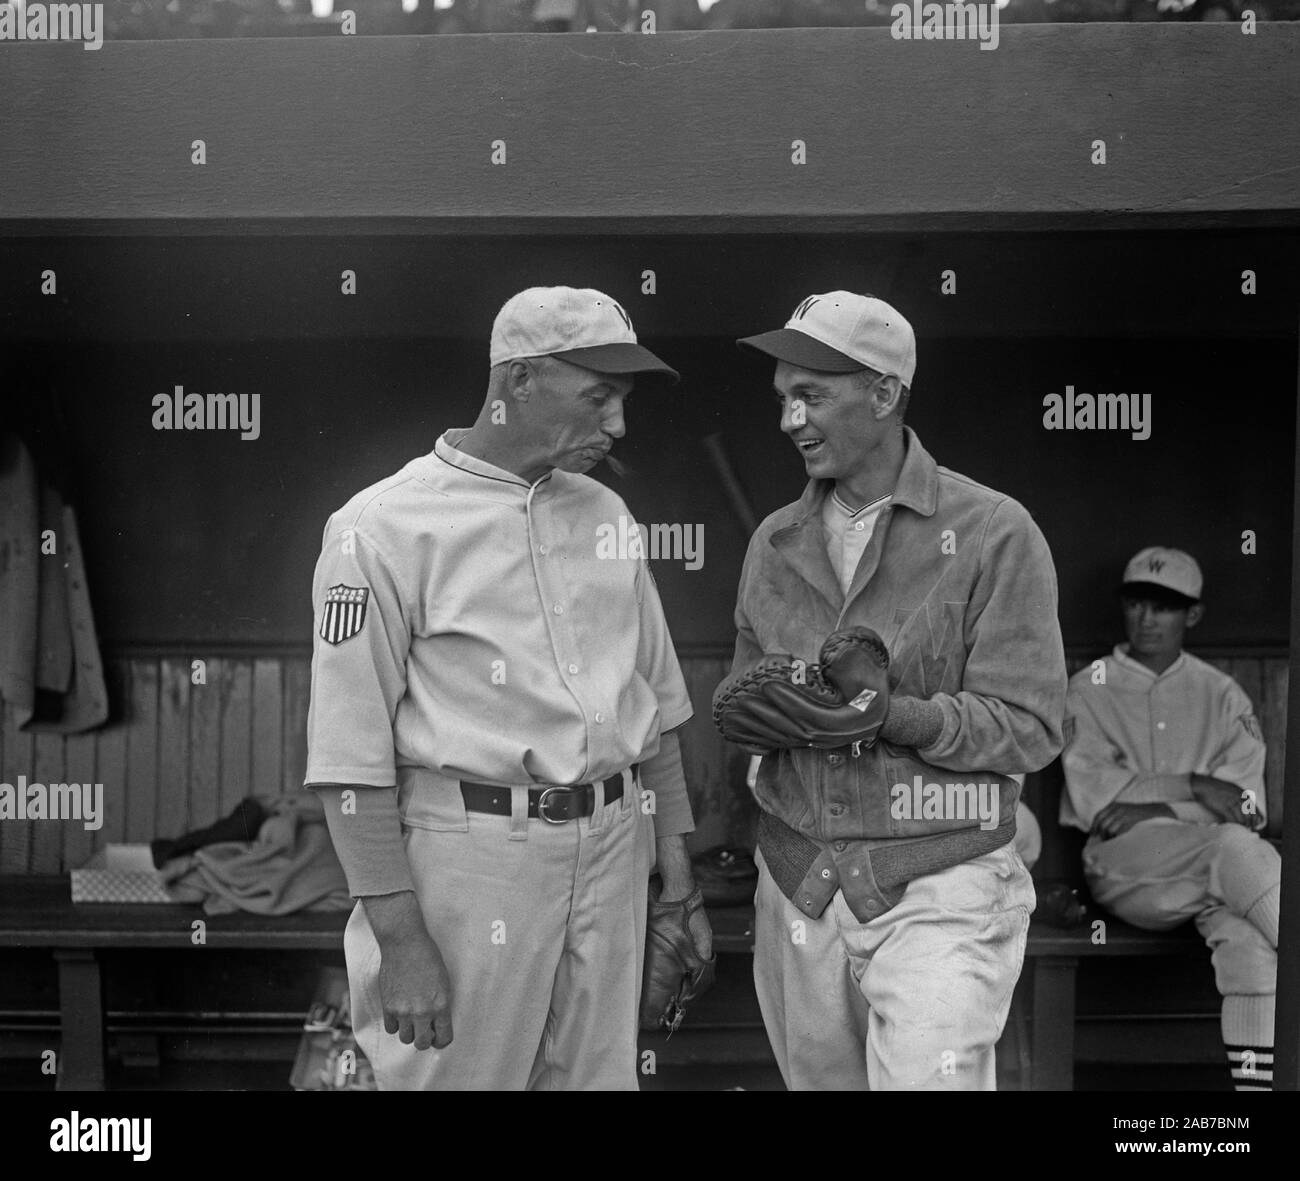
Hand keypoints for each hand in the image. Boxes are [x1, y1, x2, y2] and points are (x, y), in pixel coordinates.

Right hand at [377, 928, 453, 1049]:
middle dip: (425, 1039)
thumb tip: (437, 1023)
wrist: (404, 943)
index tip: (438, 1037)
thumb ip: (440, 1005)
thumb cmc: (428, 958)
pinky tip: (399, 1012)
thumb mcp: (443, 982)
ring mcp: (403, 1011)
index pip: (443, 1038)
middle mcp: (422, 1012)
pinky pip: (391, 1029)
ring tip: (411, 1019)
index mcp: (441, 1005)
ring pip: (406, 1038)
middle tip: (424, 1031)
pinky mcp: (388, 1007)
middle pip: (422, 1044)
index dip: (441, 1040)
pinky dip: (395, 1024)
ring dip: (409, 1031)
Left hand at [1092, 801, 1173, 839]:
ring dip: (1109, 838)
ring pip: (1109, 830)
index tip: (1093, 835)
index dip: (1094, 827)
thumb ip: (1114, 818)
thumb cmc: (1140, 816)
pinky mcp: (1130, 822)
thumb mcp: (1125, 812)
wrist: (1158, 813)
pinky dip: (1116, 838)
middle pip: (1102, 824)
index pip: (1098, 816)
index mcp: (1114, 806)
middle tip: (1103, 843)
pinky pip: (1118, 833)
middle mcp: (1117, 809)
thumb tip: (1100, 831)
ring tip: (1113, 844)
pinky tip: (1120, 842)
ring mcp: (1124, 815)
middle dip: (1101, 835)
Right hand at [1190, 774, 1258, 827]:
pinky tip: (1231, 828)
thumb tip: (1247, 808)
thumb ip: (1240, 796)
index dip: (1256, 819)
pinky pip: (1232, 820)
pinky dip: (1232, 825)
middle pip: (1249, 816)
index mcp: (1243, 793)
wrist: (1202, 785)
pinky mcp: (1224, 808)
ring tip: (1240, 831)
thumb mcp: (1231, 788)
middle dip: (1250, 825)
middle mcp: (1240, 798)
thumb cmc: (1216, 788)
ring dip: (1241, 827)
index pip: (1255, 809)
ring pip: (1242, 819)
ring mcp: (1232, 803)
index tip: (1254, 826)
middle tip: (1248, 831)